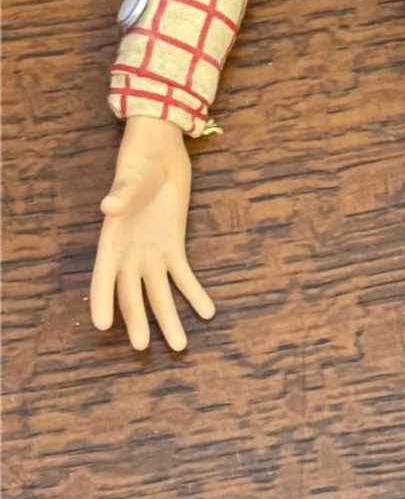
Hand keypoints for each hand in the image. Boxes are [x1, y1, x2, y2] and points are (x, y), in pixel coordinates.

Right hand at [90, 116, 214, 349]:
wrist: (161, 151)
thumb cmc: (137, 161)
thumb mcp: (130, 175)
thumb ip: (122, 194)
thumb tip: (109, 207)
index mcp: (111, 238)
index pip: (103, 275)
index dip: (101, 299)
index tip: (101, 325)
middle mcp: (129, 252)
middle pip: (131, 292)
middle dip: (138, 319)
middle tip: (142, 347)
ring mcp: (152, 252)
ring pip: (159, 292)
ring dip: (168, 317)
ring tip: (180, 344)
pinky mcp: (174, 245)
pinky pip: (184, 275)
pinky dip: (195, 293)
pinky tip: (208, 312)